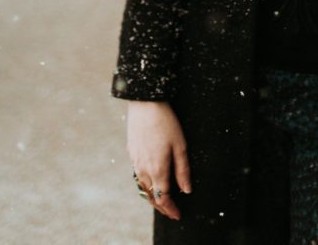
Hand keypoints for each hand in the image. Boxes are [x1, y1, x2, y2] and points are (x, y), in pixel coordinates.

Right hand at [127, 101, 191, 220]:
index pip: (163, 198)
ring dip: (151, 197)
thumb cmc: (165, 122)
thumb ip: (182, 170)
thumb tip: (186, 190)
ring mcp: (135, 161)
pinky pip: (137, 175)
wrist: (145, 103)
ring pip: (142, 187)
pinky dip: (144, 184)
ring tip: (161, 200)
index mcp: (157, 169)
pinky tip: (149, 181)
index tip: (178, 214)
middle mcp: (143, 169)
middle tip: (171, 212)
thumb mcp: (180, 145)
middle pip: (151, 196)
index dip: (170, 209)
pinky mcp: (131, 152)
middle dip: (161, 207)